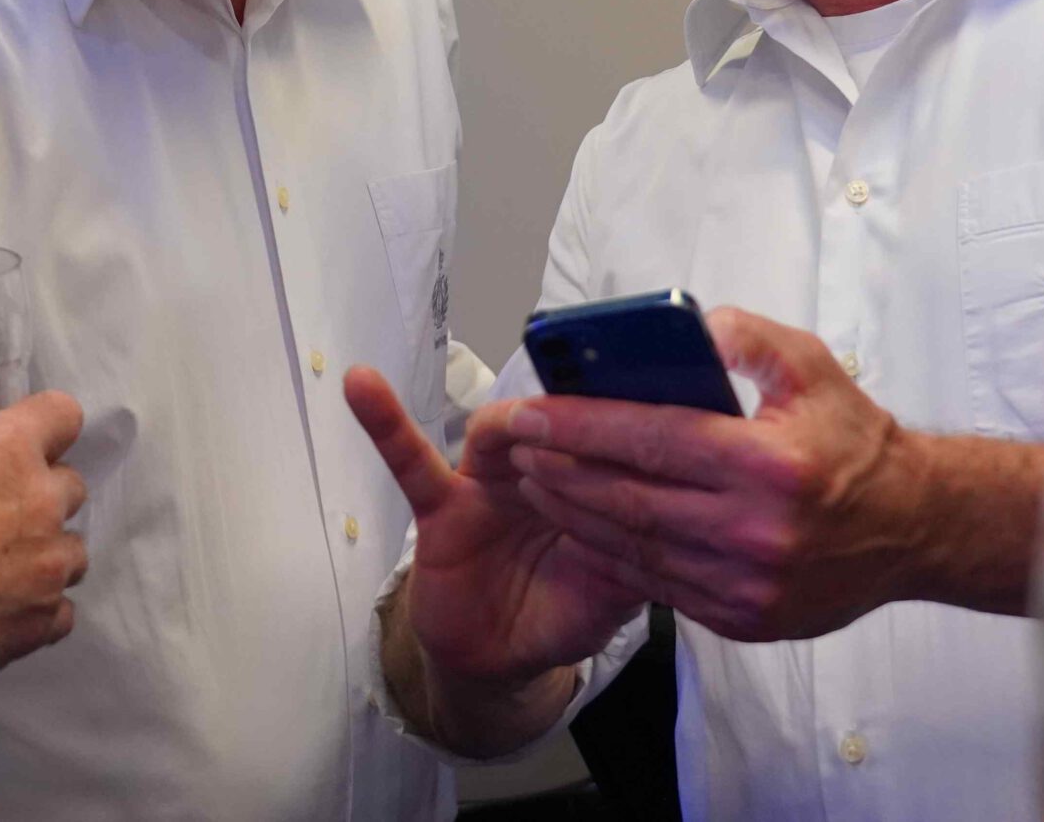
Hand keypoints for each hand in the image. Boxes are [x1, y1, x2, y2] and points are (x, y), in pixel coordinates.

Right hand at [0, 389, 89, 717]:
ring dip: (45, 559)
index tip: (25, 445)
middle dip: (40, 502)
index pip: (61, 416)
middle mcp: (42, 502)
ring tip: (2, 577)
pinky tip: (2, 619)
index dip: (44, 430)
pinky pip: (60, 615)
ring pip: (72, 555)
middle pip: (71, 489)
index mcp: (8, 447)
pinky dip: (37, 614)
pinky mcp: (39, 623)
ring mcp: (48, 567)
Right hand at [343, 366, 643, 688]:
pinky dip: (385, 423)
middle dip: (576, 416)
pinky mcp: (440, 506)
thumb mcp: (612, 592)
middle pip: (558, 426)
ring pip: (496, 435)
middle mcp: (543, 472)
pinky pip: (410, 461)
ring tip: (518, 420)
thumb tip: (681, 529)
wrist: (499, 659)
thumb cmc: (559, 611)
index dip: (629, 424)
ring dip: (509, 421)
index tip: (656, 398)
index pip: (611, 441)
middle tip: (595, 397)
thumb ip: (638, 559)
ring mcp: (489, 485)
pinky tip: (362, 384)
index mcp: (592, 486)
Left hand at [500, 308, 936, 642]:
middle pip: (629, 497)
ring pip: (634, 546)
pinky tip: (578, 527)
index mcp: (768, 463)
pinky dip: (610, 554)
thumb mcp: (812, 366)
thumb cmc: (853, 441)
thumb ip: (748, 336)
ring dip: (572, 514)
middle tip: (515, 447)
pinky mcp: (742, 619)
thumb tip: (693, 326)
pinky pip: (658, 584)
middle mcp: (755, 531)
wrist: (913, 528)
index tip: (529, 415)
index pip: (650, 439)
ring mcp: (747, 584)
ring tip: (532, 482)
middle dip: (560, 470)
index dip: (579, 426)